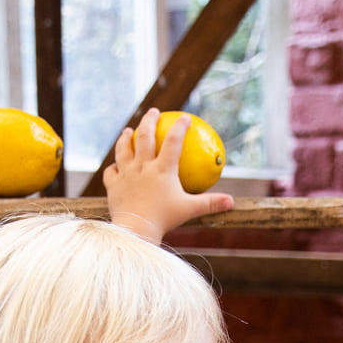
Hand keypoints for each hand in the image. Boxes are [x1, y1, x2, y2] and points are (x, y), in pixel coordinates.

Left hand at [103, 108, 234, 242]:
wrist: (136, 230)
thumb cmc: (165, 219)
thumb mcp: (189, 210)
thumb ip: (210, 203)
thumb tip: (231, 202)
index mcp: (162, 169)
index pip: (173, 141)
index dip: (180, 127)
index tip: (185, 117)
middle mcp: (143, 166)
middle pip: (145, 136)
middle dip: (149, 120)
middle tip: (154, 112)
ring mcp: (126, 174)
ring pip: (123, 149)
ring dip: (126, 138)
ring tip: (128, 131)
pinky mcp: (113, 185)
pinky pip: (111, 172)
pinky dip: (114, 168)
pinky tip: (115, 166)